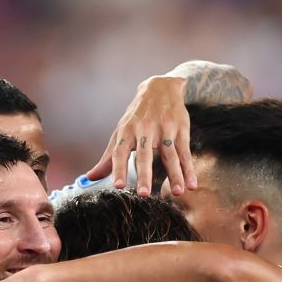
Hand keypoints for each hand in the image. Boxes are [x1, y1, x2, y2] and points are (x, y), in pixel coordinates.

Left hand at [86, 75, 194, 196]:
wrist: (161, 87)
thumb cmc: (136, 117)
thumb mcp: (121, 132)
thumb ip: (108, 158)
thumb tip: (89, 177)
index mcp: (126, 132)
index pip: (120, 152)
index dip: (118, 169)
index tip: (118, 186)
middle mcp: (144, 130)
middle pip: (144, 155)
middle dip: (144, 175)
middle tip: (143, 194)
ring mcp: (164, 129)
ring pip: (169, 155)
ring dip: (174, 175)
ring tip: (177, 193)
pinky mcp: (180, 129)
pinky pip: (184, 152)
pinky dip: (189, 169)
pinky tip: (191, 184)